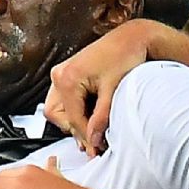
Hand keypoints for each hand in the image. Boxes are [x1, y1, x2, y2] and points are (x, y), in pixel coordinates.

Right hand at [47, 19, 155, 155]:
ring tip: (94, 130)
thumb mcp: (113, 91)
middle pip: (58, 116)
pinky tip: (91, 117)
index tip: (96, 150)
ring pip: (58, 109)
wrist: (131, 38)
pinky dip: (76, 111)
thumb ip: (101, 118)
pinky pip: (64, 100)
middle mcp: (59, 75)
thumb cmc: (124, 56)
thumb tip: (95, 140)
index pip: (72, 118)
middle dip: (76, 129)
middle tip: (95, 142)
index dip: (85, 137)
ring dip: (74, 121)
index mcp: (67, 78)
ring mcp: (61, 73)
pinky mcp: (67, 74)